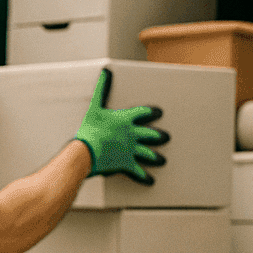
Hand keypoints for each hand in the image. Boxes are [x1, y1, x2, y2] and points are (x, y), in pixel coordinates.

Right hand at [74, 68, 167, 184]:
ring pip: (147, 153)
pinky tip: (151, 180)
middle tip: (166, 137)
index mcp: (125, 120)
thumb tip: (106, 72)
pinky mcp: (125, 164)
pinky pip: (138, 171)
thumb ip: (102, 89)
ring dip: (155, 156)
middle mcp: (132, 135)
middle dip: (158, 136)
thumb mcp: (94, 107)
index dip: (151, 112)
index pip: (143, 114)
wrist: (86, 151)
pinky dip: (144, 176)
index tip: (159, 112)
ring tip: (162, 159)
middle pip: (149, 135)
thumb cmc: (89, 130)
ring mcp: (130, 150)